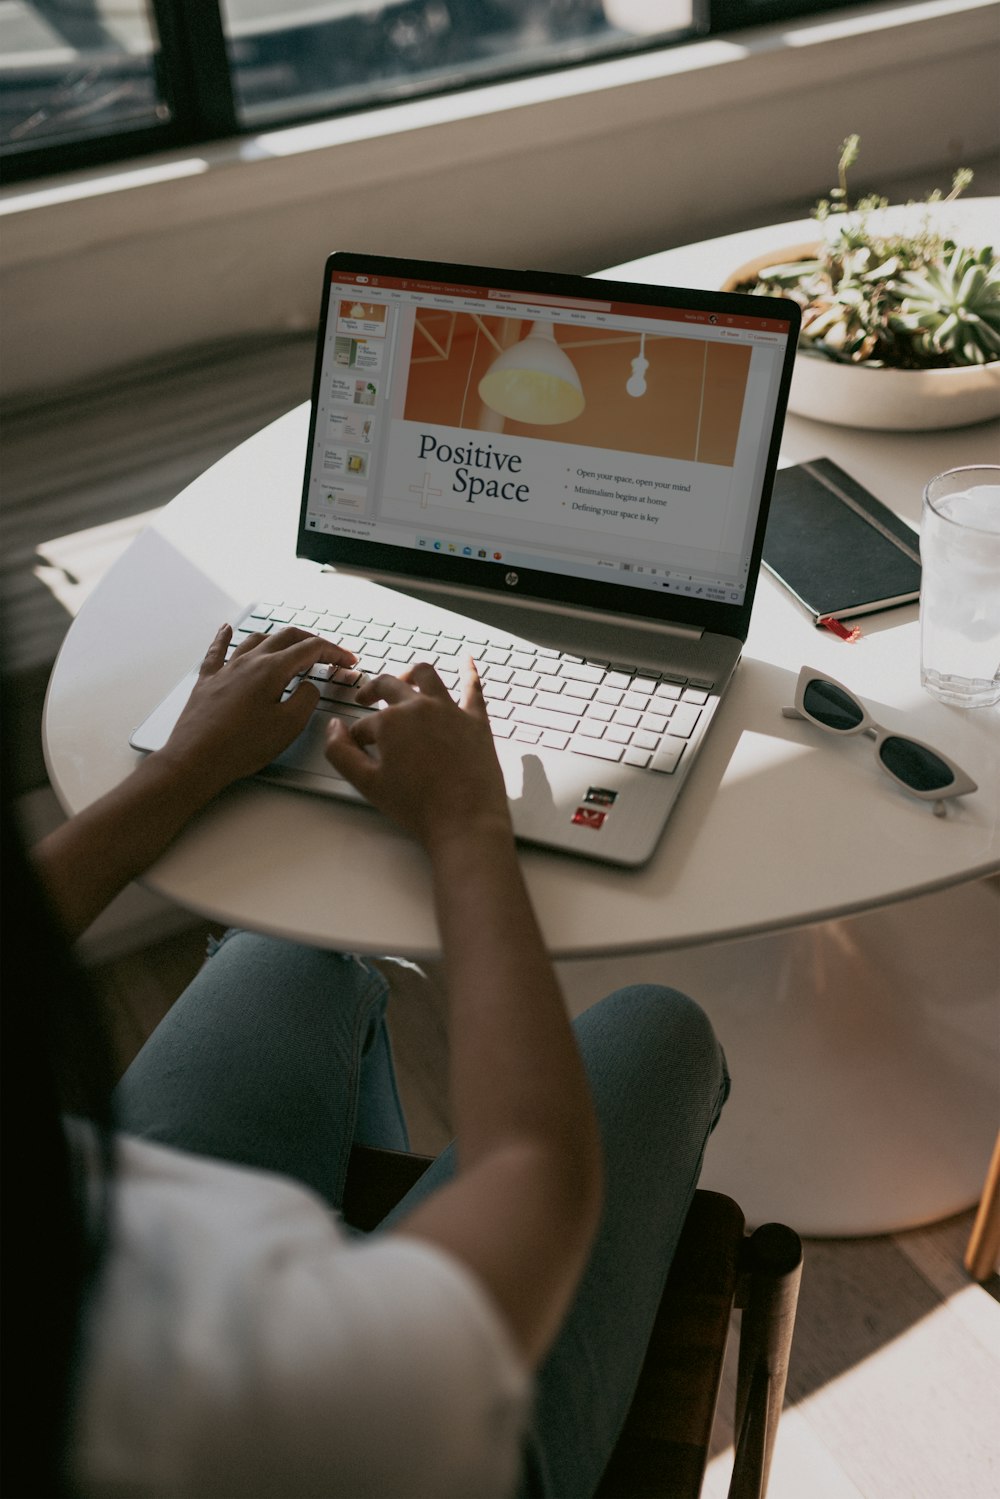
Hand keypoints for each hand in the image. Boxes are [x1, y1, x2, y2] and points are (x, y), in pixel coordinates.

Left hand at [156, 624, 356, 796]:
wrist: (196, 759)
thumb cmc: (241, 747)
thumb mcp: (288, 726)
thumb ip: (306, 699)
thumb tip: (308, 685)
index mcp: (271, 670)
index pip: (311, 649)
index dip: (334, 653)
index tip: (348, 661)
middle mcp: (248, 662)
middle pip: (286, 637)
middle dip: (311, 641)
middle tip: (328, 654)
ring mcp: (225, 669)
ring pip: (255, 639)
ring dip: (278, 638)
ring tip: (291, 645)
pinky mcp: (207, 681)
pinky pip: (217, 650)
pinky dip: (225, 636)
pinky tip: (226, 629)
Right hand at [324, 658, 511, 852]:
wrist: (464, 821)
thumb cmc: (418, 807)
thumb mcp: (367, 783)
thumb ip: (341, 753)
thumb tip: (333, 728)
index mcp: (390, 721)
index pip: (365, 723)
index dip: (357, 736)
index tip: (358, 748)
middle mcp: (419, 707)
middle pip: (389, 686)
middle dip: (373, 691)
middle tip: (366, 698)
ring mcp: (450, 710)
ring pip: (426, 675)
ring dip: (409, 673)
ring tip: (403, 678)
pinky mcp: (476, 720)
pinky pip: (473, 687)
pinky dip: (469, 670)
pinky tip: (467, 659)